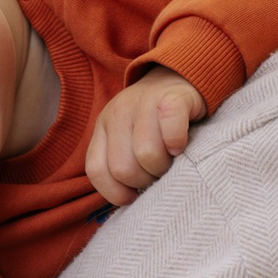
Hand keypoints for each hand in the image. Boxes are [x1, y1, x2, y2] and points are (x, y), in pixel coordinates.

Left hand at [86, 67, 205, 206]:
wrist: (180, 75)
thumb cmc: (155, 120)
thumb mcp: (127, 136)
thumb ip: (121, 161)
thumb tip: (127, 202)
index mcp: (103, 127)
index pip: (97, 170)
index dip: (116, 192)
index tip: (134, 195)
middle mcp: (117, 113)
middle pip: (123, 168)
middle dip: (145, 181)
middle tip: (158, 172)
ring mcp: (143, 103)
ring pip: (146, 154)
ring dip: (164, 166)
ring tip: (171, 159)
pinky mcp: (172, 98)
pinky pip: (171, 132)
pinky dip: (178, 144)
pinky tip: (181, 144)